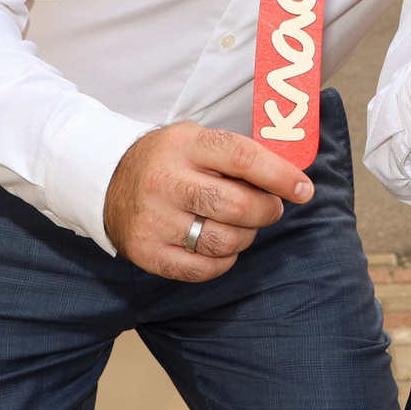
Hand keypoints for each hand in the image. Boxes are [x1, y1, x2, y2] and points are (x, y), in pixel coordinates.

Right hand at [103, 123, 313, 281]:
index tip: (303, 189)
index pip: (243, 157)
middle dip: (266, 211)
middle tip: (270, 209)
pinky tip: (221, 248)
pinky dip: (223, 262)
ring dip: (245, 237)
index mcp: (184, 145)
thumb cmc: (168, 161)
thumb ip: (237, 155)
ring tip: (242, 227)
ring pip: (222, 241)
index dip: (280, 176)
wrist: (107, 181)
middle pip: (236, 205)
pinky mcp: (147, 251)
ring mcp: (154, 219)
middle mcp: (166, 181)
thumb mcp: (196, 140)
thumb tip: (290, 177)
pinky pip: (202, 269)